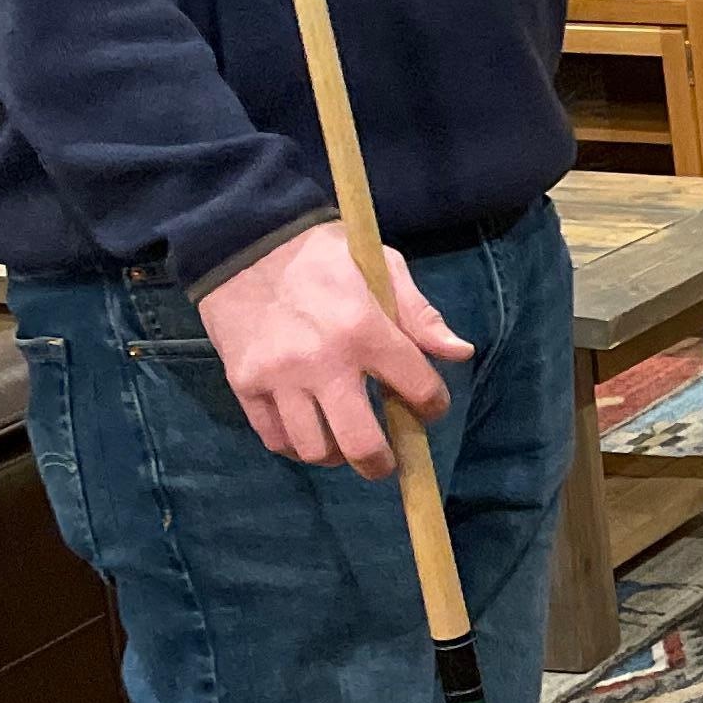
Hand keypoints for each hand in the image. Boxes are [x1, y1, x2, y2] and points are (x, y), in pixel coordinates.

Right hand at [199, 223, 468, 478]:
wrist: (242, 240)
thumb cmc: (321, 254)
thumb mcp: (380, 266)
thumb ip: (420, 315)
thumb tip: (460, 353)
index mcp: (364, 329)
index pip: (418, 390)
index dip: (432, 405)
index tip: (428, 405)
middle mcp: (323, 362)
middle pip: (362, 444)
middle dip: (383, 462)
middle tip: (388, 458)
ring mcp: (279, 378)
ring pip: (315, 449)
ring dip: (337, 454)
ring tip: (345, 441)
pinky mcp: (244, 384)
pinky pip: (275, 438)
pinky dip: (297, 445)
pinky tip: (311, 430)